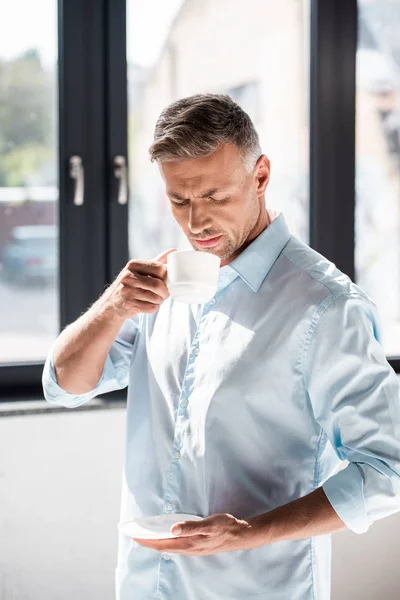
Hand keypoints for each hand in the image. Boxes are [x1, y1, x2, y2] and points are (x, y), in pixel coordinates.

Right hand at [101, 248, 176, 318]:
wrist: (112, 303)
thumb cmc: (130, 285)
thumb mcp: (140, 270)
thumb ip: (157, 261)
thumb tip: (173, 250)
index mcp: (133, 265)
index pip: (160, 269)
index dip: (168, 277)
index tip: (168, 281)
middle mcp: (128, 277)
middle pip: (158, 285)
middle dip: (165, 291)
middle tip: (164, 294)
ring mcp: (127, 291)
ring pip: (156, 298)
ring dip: (159, 300)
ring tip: (154, 299)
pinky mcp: (129, 304)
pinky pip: (151, 307)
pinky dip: (153, 308)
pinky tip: (148, 304)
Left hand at [133, 513, 262, 555]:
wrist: (241, 535)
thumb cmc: (225, 527)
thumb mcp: (209, 523)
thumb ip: (190, 526)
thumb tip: (172, 529)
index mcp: (189, 543)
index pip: (163, 543)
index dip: (148, 541)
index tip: (135, 537)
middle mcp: (189, 549)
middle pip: (164, 548)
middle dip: (149, 543)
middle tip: (136, 538)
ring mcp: (194, 550)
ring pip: (171, 549)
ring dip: (158, 544)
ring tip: (148, 539)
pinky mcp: (198, 547)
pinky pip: (178, 548)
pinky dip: (168, 544)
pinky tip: (169, 540)